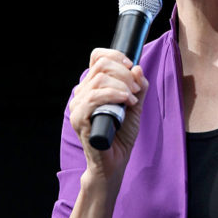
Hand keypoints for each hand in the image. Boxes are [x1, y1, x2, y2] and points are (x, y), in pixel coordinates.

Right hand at [68, 48, 147, 185]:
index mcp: (93, 86)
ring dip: (121, 86)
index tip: (131, 66)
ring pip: (98, 80)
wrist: (115, 161)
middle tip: (136, 89)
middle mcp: (82, 93)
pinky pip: (93, 97)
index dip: (115, 56)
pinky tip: (126, 102)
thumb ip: (139, 87)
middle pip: (101, 65)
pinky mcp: (78, 118)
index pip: (97, 57)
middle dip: (124, 74)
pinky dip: (113, 95)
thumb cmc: (122, 135)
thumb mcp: (136, 105)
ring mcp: (78, 105)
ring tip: (133, 99)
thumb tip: (137, 68)